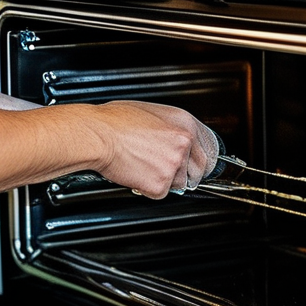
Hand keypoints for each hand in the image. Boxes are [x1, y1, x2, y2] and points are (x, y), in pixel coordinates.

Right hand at [93, 101, 219, 198]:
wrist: (99, 135)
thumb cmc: (115, 121)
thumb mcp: (150, 112)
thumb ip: (170, 127)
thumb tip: (172, 138)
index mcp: (184, 124)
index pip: (206, 148)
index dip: (197, 158)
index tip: (194, 164)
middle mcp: (184, 144)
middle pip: (199, 170)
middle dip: (184, 172)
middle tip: (165, 168)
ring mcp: (174, 165)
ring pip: (179, 183)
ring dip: (164, 179)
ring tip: (143, 164)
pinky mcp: (161, 185)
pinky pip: (160, 192)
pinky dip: (147, 187)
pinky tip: (136, 172)